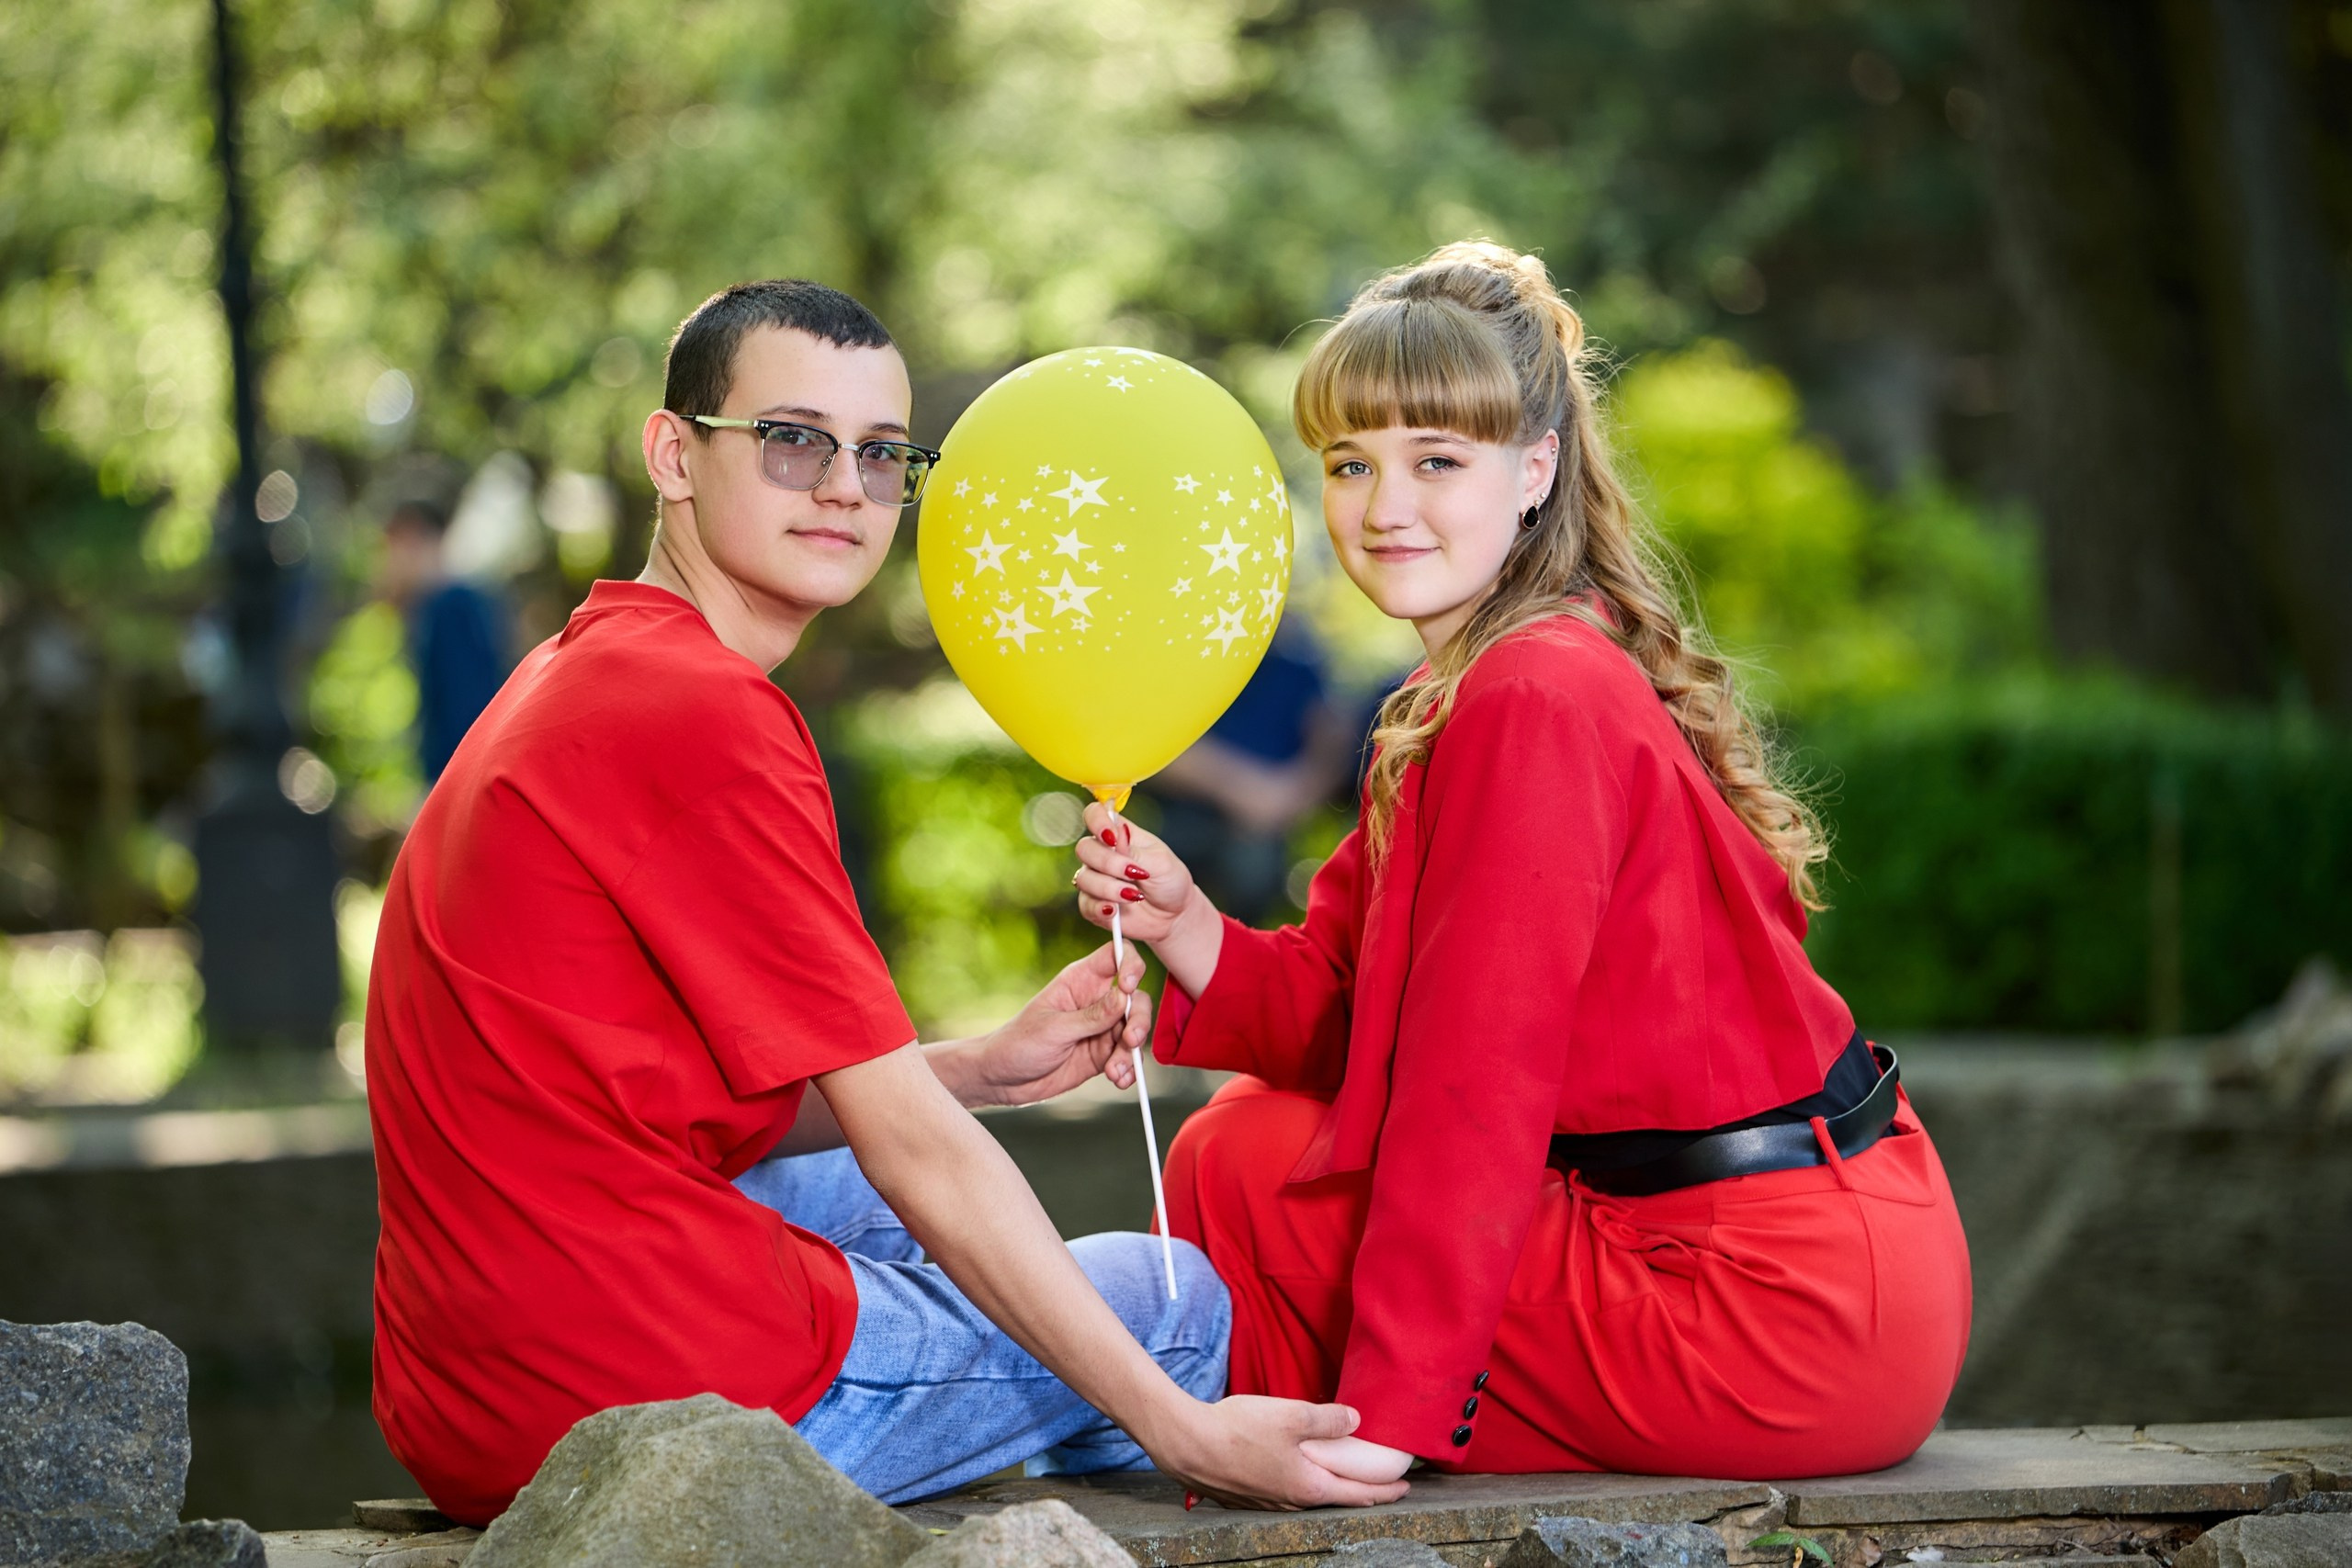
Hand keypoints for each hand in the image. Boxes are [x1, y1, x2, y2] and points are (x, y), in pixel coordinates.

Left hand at [971, 943, 1151, 1106]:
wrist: (1002, 1079)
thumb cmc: (1018, 1043)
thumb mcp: (1054, 1029)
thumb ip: (1092, 1016)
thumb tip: (1125, 996)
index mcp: (1080, 981)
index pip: (1116, 956)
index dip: (1130, 964)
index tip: (1127, 987)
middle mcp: (1095, 1001)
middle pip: (1135, 997)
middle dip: (1139, 1019)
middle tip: (1130, 1039)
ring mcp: (1101, 1029)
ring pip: (1135, 1030)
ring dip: (1132, 1052)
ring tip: (1115, 1071)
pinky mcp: (1102, 1054)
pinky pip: (1127, 1058)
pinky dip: (1129, 1069)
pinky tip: (1118, 1079)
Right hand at [1073, 802, 1196, 942]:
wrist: (1174, 914)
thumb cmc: (1169, 880)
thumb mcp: (1161, 862)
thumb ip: (1136, 851)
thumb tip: (1117, 835)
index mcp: (1119, 834)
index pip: (1094, 814)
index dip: (1096, 821)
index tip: (1111, 838)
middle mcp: (1102, 854)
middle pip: (1084, 848)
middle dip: (1108, 863)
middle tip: (1134, 874)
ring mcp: (1095, 879)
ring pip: (1083, 879)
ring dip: (1108, 888)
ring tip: (1134, 896)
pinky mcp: (1093, 904)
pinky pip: (1085, 905)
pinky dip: (1101, 907)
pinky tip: (1115, 910)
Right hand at [1148, 1396, 1412, 1510]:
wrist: (1186, 1445)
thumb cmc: (1238, 1431)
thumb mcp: (1291, 1416)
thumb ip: (1328, 1418)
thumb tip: (1355, 1419)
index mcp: (1309, 1486)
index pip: (1359, 1494)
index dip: (1386, 1491)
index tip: (1406, 1488)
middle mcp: (1291, 1500)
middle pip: (1336, 1498)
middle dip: (1363, 1492)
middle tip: (1383, 1486)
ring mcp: (1267, 1501)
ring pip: (1308, 1497)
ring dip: (1330, 1488)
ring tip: (1341, 1477)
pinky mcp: (1247, 1494)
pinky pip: (1284, 1492)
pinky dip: (1302, 1485)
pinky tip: (1295, 1471)